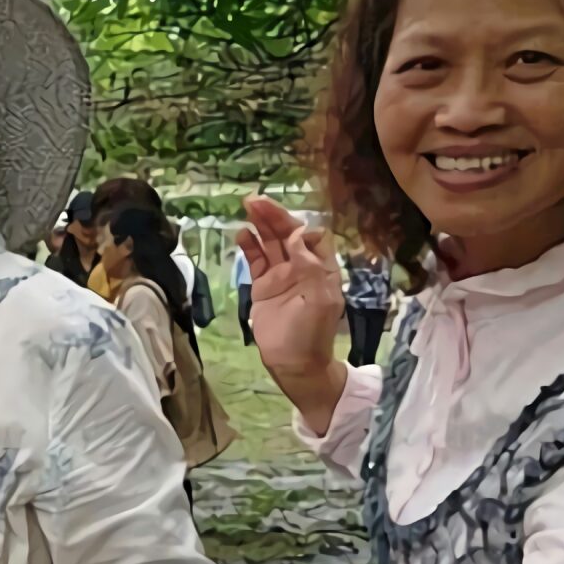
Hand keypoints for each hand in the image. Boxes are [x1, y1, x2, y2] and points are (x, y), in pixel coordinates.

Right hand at [236, 195, 347, 405]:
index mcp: (321, 269)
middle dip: (274, 217)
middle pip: (288, 234)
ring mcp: (281, 276)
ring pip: (270, 243)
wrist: (293, 363)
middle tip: (255, 201)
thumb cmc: (311, 333)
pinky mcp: (263, 287)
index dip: (299, 228)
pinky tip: (242, 234)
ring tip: (247, 207)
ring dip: (261, 225)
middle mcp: (301, 267)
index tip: (288, 231)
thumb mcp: (319, 299)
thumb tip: (297, 234)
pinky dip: (249, 246)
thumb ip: (310, 265)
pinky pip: (256, 261)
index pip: (312, 237)